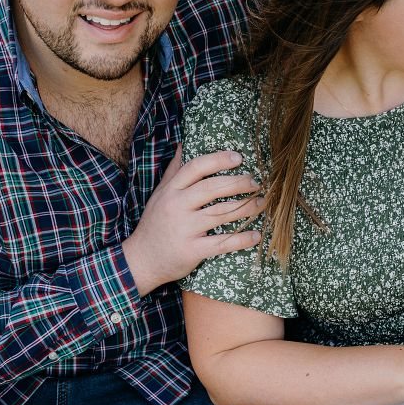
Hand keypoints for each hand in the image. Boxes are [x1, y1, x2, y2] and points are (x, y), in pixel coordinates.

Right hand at [123, 148, 262, 296]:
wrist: (141, 260)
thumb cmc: (154, 224)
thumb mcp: (159, 195)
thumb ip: (174, 171)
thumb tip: (183, 144)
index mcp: (171, 191)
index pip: (196, 168)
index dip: (218, 160)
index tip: (239, 157)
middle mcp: (177, 206)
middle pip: (212, 188)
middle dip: (238, 183)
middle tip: (256, 182)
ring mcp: (184, 229)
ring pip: (220, 214)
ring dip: (245, 208)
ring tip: (261, 203)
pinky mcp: (192, 250)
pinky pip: (221, 243)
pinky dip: (241, 239)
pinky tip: (256, 235)